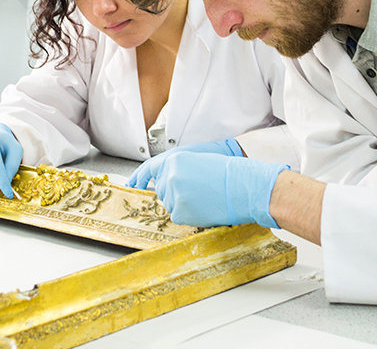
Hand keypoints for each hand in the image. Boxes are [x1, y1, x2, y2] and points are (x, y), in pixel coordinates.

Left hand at [135, 151, 289, 227]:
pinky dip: (188, 215)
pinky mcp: (180, 211)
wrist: (243, 186)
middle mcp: (170, 176)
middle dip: (173, 193)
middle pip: (162, 190)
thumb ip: (179, 167)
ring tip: (203, 197)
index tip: (133, 184)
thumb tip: (166, 179)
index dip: (139, 178)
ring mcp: (174, 194)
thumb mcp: (199, 160)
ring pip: (170, 204)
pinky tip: (203, 206)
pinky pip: (177, 216)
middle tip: (195, 192)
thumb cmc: (228, 172)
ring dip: (182, 203)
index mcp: (174, 159)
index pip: (149, 169)